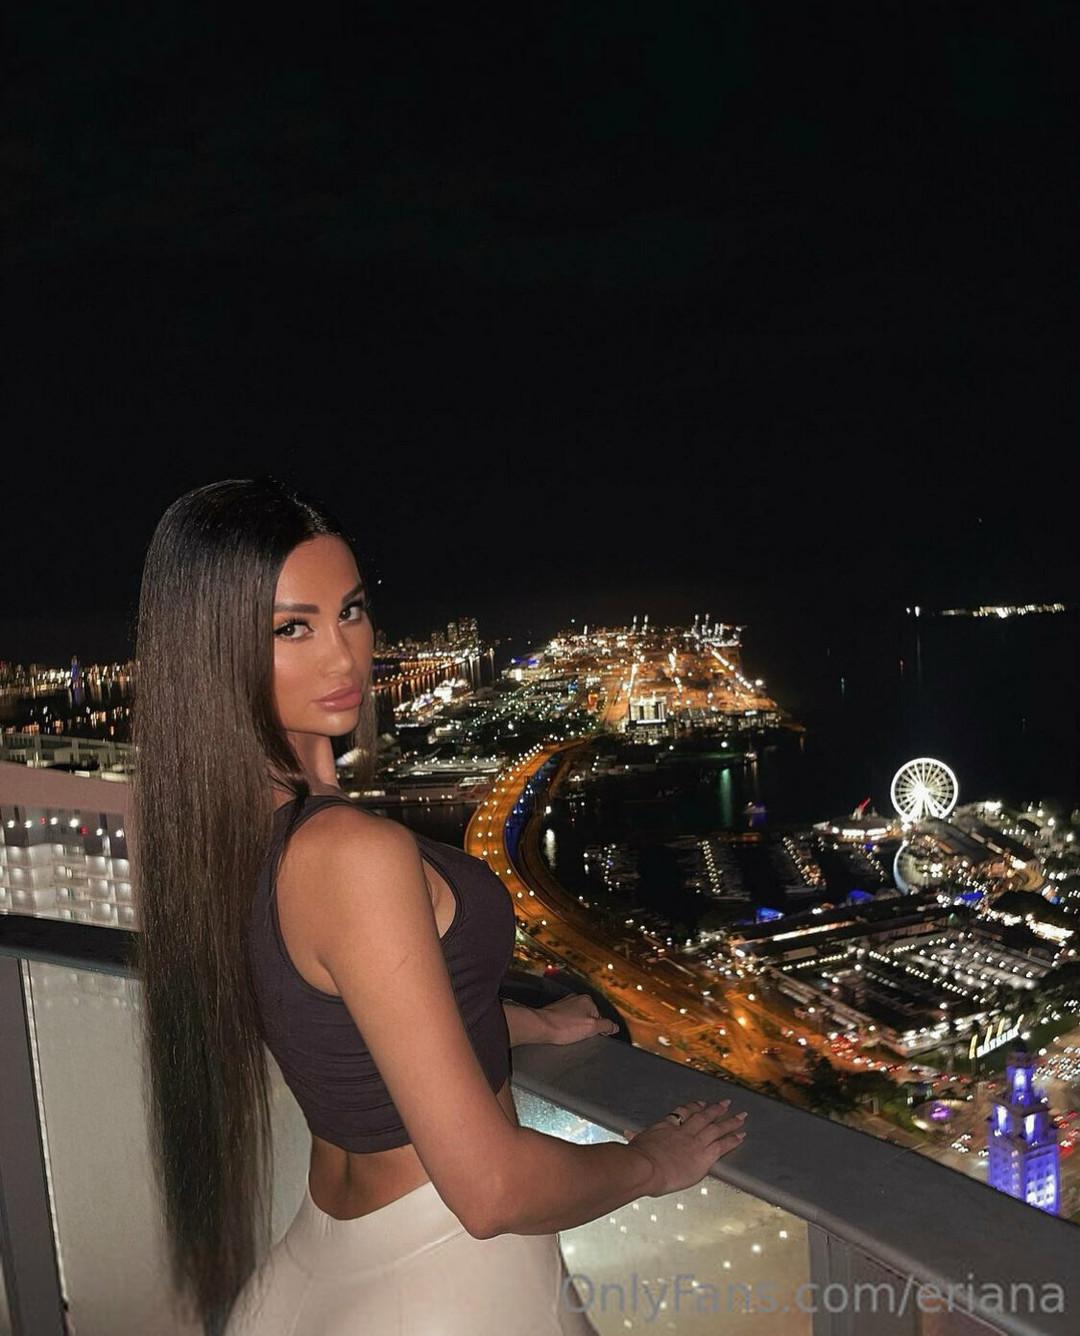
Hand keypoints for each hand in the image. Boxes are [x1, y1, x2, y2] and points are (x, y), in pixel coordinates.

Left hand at [535, 992, 619, 1045]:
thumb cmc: (564, 1027)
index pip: (600, 1017)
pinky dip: (566, 1027)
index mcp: (587, 1000)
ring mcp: (565, 1004)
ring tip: (568, 1034)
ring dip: (575, 1028)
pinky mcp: (556, 1010)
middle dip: (585, 1028)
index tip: (591, 1036)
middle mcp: (577, 999)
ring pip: (577, 1020)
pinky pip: (567, 1021)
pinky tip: (562, 1032)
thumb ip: (606, 1026)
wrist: (541, 1027)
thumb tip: (615, 1026)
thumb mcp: (591, 1028)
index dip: (597, 1029)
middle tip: (578, 1035)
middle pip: (589, 1018)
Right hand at [620, 1098, 747, 1196]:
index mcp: (667, 1127)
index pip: (683, 1112)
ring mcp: (695, 1142)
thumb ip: (635, 1138)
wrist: (646, 1166)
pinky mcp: (704, 1155)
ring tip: (741, 1116)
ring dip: (730, 1121)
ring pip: (716, 1127)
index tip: (700, 1104)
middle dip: (716, 1109)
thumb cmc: (638, 1159)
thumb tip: (627, 1134)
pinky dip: (733, 1139)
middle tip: (727, 1103)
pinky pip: (722, 1145)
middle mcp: (684, 1131)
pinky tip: (741, 1135)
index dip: (694, 1107)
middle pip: (703, 1116)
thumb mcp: (636, 1143)